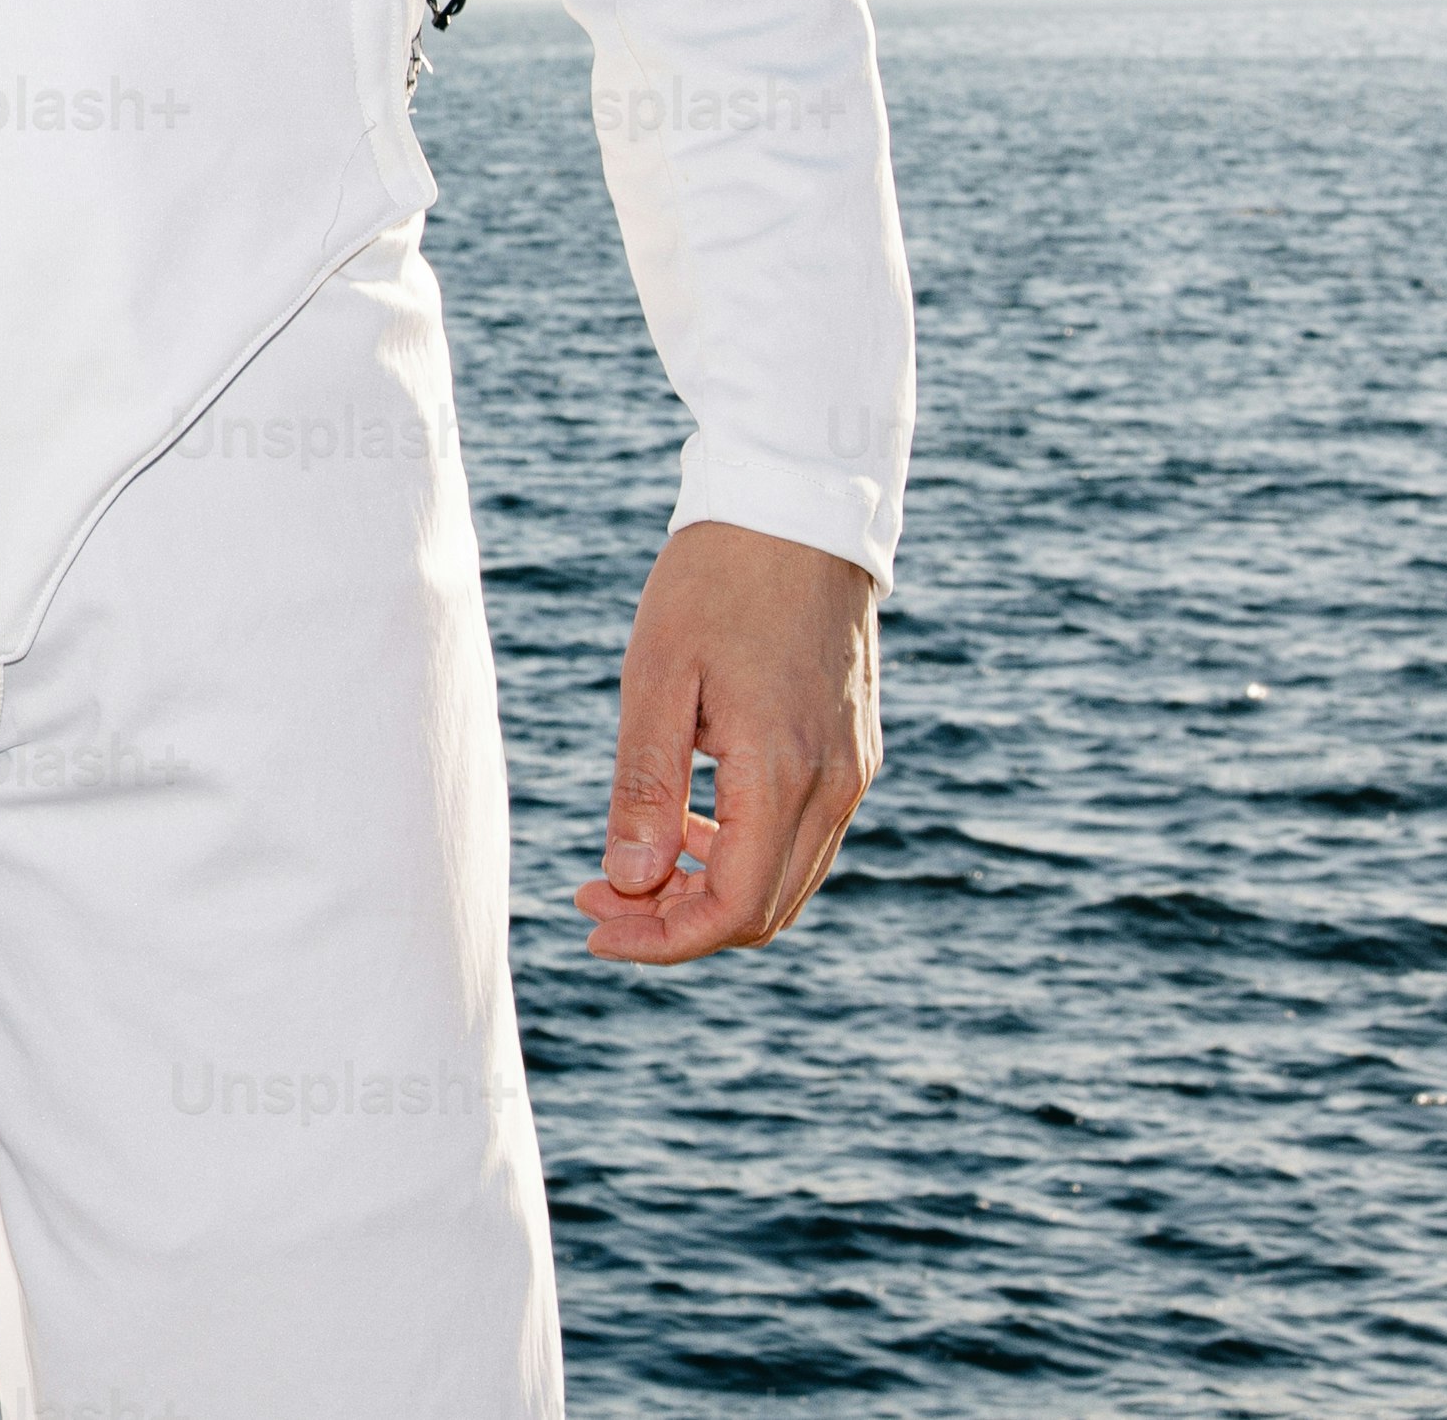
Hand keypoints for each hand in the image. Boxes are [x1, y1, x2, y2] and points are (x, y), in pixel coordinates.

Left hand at [576, 517, 881, 967]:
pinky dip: (744, 852)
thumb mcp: (658, 676)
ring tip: (630, 864)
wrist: (797, 508)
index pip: (733, 908)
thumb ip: (647, 787)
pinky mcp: (853, 750)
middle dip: (677, 924)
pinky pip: (803, 836)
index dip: (662, 939)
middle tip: (596, 897)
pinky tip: (687, 822)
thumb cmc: (716, 580)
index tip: (593, 927)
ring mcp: (853, 770)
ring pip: (787, 879)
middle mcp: (836, 786)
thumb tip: (629, 883)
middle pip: (765, 911)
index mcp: (785, 773)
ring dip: (710, 890)